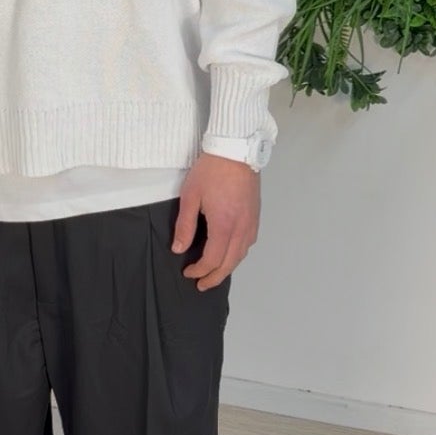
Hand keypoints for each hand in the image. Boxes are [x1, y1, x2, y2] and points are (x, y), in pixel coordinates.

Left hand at [172, 152, 259, 287]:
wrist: (236, 150)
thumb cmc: (212, 170)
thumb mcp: (190, 196)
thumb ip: (185, 225)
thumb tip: (179, 248)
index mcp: (224, 225)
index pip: (212, 259)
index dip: (199, 271)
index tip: (188, 272)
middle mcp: (241, 228)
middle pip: (229, 263)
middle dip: (215, 277)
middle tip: (202, 285)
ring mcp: (251, 222)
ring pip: (241, 255)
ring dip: (228, 267)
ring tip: (215, 273)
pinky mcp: (255, 215)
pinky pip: (249, 243)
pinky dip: (238, 254)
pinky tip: (230, 253)